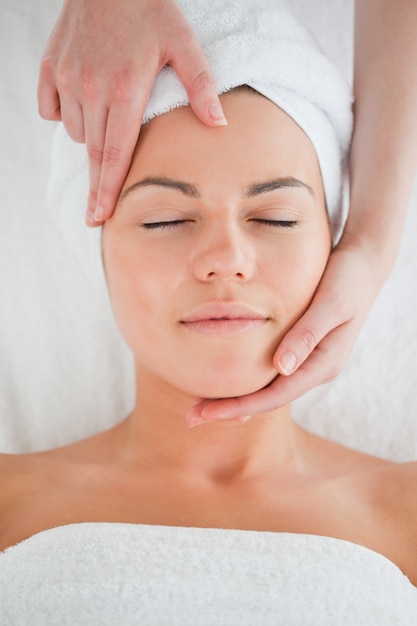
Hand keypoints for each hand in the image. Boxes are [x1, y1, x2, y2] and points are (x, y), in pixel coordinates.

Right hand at [38, 0, 225, 224]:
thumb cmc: (150, 9)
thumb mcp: (183, 43)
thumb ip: (201, 86)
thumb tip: (218, 124)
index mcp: (125, 91)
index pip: (115, 155)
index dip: (108, 190)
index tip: (100, 217)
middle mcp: (91, 90)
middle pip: (94, 153)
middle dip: (96, 185)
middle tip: (96, 213)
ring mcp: (67, 79)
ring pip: (77, 133)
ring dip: (91, 138)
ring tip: (109, 121)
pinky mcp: (50, 68)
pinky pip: (52, 111)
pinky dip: (65, 115)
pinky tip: (82, 102)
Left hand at [186, 238, 386, 425]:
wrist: (364, 265)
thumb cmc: (348, 279)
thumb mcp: (331, 303)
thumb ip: (307, 334)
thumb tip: (282, 368)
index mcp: (324, 364)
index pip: (276, 395)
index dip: (240, 406)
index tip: (206, 413)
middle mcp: (315, 369)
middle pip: (269, 399)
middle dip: (231, 410)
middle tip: (191, 417)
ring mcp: (308, 361)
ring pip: (268, 389)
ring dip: (236, 399)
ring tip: (201, 406)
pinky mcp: (301, 350)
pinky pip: (270, 373)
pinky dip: (246, 381)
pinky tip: (225, 383)